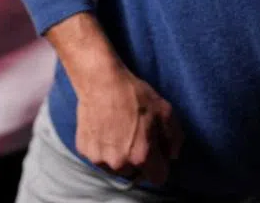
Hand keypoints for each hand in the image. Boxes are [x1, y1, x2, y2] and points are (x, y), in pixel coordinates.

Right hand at [74, 65, 184, 185]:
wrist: (101, 80)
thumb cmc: (134, 94)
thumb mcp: (165, 111)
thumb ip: (175, 138)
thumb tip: (172, 156)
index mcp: (141, 156)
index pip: (158, 178)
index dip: (161, 164)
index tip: (156, 152)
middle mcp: (119, 163)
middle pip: (136, 173)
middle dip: (138, 159)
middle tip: (136, 136)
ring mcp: (99, 158)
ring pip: (116, 168)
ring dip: (120, 156)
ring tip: (119, 132)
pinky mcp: (84, 150)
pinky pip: (99, 157)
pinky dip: (104, 148)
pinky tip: (106, 129)